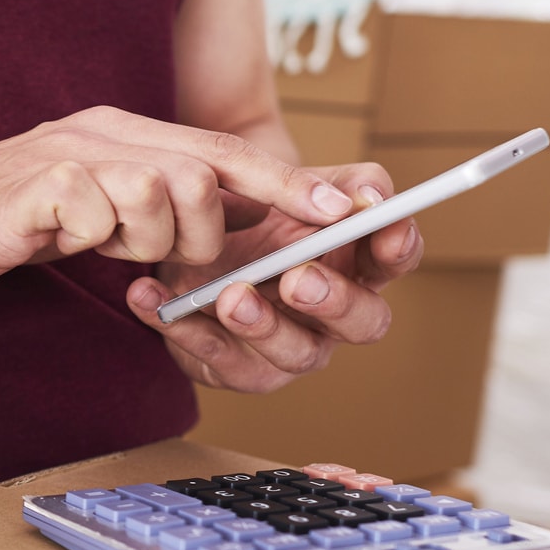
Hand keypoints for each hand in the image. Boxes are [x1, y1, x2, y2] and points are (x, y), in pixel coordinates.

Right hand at [0, 106, 358, 297]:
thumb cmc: (0, 225)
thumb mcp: (91, 212)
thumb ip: (150, 209)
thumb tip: (224, 227)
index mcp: (121, 133)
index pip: (223, 152)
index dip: (286, 183)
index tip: (343, 212)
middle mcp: (103, 131)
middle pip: (206, 172)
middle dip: (203, 235)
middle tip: (164, 265)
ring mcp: (70, 153)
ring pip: (166, 191)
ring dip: (148, 242)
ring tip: (104, 252)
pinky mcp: (37, 186)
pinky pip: (105, 214)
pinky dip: (98, 242)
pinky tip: (62, 243)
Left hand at [124, 163, 424, 392]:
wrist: (183, 238)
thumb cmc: (251, 212)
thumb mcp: (288, 182)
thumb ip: (335, 182)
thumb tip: (370, 197)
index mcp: (355, 264)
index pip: (394, 260)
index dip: (398, 248)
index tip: (387, 230)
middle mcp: (332, 317)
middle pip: (363, 323)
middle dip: (333, 301)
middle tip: (297, 277)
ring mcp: (288, 349)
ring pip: (294, 354)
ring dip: (262, 325)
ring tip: (228, 296)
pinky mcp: (235, 368)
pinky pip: (215, 360)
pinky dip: (183, 329)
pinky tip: (151, 296)